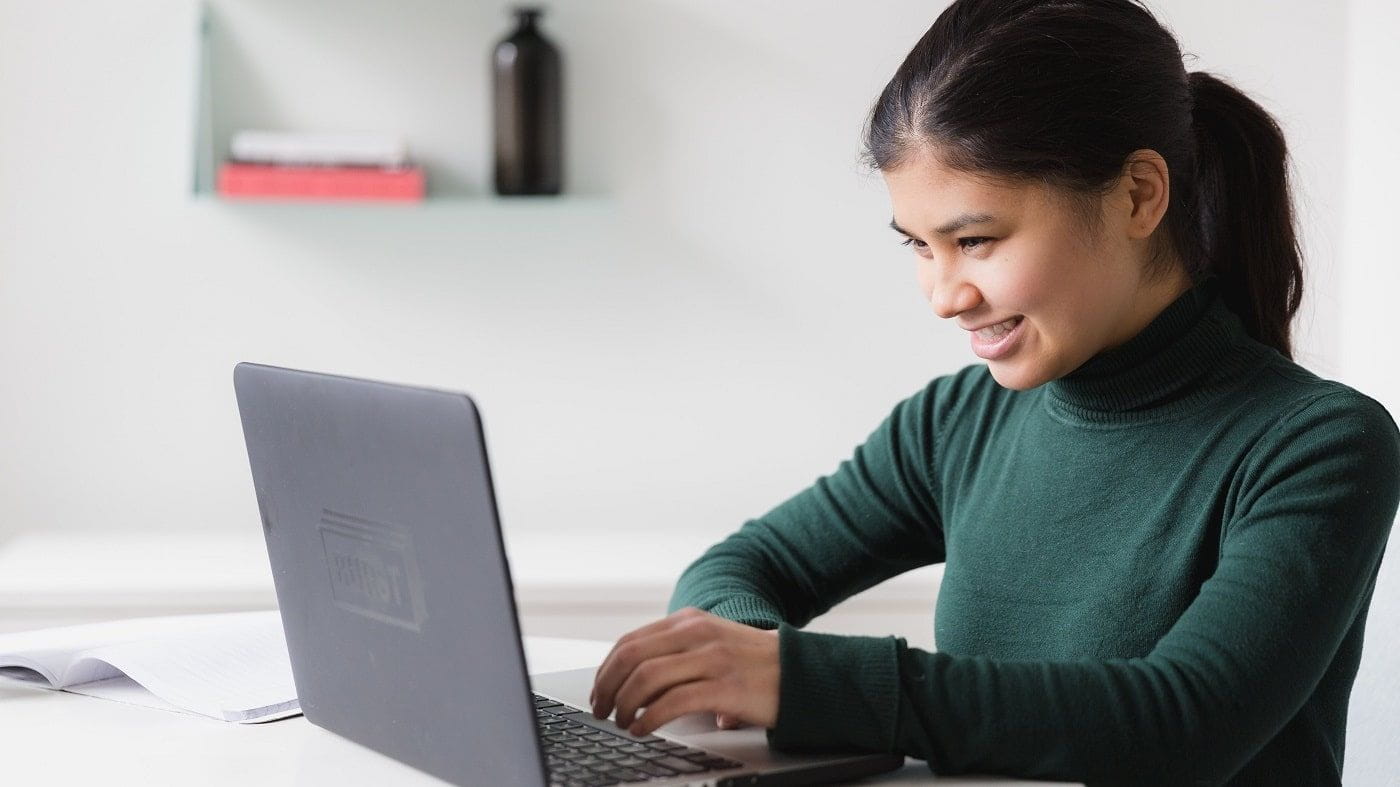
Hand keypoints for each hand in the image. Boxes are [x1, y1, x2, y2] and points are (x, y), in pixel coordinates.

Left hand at [589, 607, 779, 736]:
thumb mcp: (712, 643)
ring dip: (624, 703)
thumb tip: (634, 680)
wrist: (803, 674)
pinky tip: (642, 728)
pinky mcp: (725, 687)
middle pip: (632, 656)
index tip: (599, 691)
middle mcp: (697, 634)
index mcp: (690, 621)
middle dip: (608, 686)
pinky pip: (672, 702)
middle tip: (601, 710)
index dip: (607, 669)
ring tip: (620, 721)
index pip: (631, 641)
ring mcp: (711, 659)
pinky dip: (648, 717)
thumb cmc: (754, 665)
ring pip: (647, 677)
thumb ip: (677, 652)